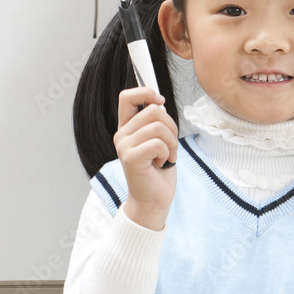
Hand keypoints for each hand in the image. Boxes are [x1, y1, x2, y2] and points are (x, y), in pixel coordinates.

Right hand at [114, 88, 177, 229]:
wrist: (154, 201)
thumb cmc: (158, 171)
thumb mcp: (158, 140)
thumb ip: (155, 122)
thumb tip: (159, 104)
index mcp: (127, 128)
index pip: (127, 97)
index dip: (146, 92)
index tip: (160, 102)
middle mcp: (121, 135)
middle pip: (153, 111)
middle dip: (171, 127)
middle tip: (170, 145)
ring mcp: (124, 146)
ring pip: (158, 127)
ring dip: (171, 143)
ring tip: (166, 156)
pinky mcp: (130, 158)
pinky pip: (158, 143)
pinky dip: (167, 153)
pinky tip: (162, 163)